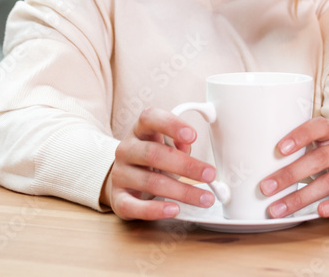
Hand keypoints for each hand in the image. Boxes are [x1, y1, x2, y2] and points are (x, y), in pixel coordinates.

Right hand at [101, 107, 216, 219]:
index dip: (171, 125)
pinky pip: (134, 206)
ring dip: (182, 191)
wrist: (125, 178)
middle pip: (154, 154)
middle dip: (186, 165)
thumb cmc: (153, 159)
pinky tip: (174, 209)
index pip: (150, 118)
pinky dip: (156, 210)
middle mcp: (126, 149)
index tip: (193, 136)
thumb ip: (179, 142)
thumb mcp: (166, 144)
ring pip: (150, 182)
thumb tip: (188, 145)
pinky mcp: (118, 199)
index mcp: (140, 130)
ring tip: (204, 198)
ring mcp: (119, 174)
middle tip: (210, 174)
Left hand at [259, 118, 328, 218]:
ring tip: (278, 209)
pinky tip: (320, 211)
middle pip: (318, 159)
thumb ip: (295, 148)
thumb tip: (251, 158)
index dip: (300, 136)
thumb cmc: (327, 156)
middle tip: (265, 188)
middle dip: (289, 175)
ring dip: (301, 197)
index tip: (279, 149)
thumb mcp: (316, 145)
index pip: (319, 127)